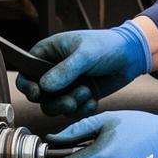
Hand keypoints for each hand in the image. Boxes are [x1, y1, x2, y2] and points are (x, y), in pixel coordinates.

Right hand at [15, 23, 151, 116]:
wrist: (131, 56)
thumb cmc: (106, 45)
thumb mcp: (85, 54)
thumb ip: (64, 70)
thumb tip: (44, 86)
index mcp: (48, 53)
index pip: (26, 73)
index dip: (27, 86)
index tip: (38, 93)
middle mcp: (53, 71)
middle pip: (39, 96)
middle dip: (55, 101)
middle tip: (71, 99)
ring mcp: (66, 85)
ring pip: (54, 106)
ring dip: (70, 105)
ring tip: (87, 92)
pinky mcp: (79, 96)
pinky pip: (72, 112)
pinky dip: (82, 109)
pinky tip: (93, 98)